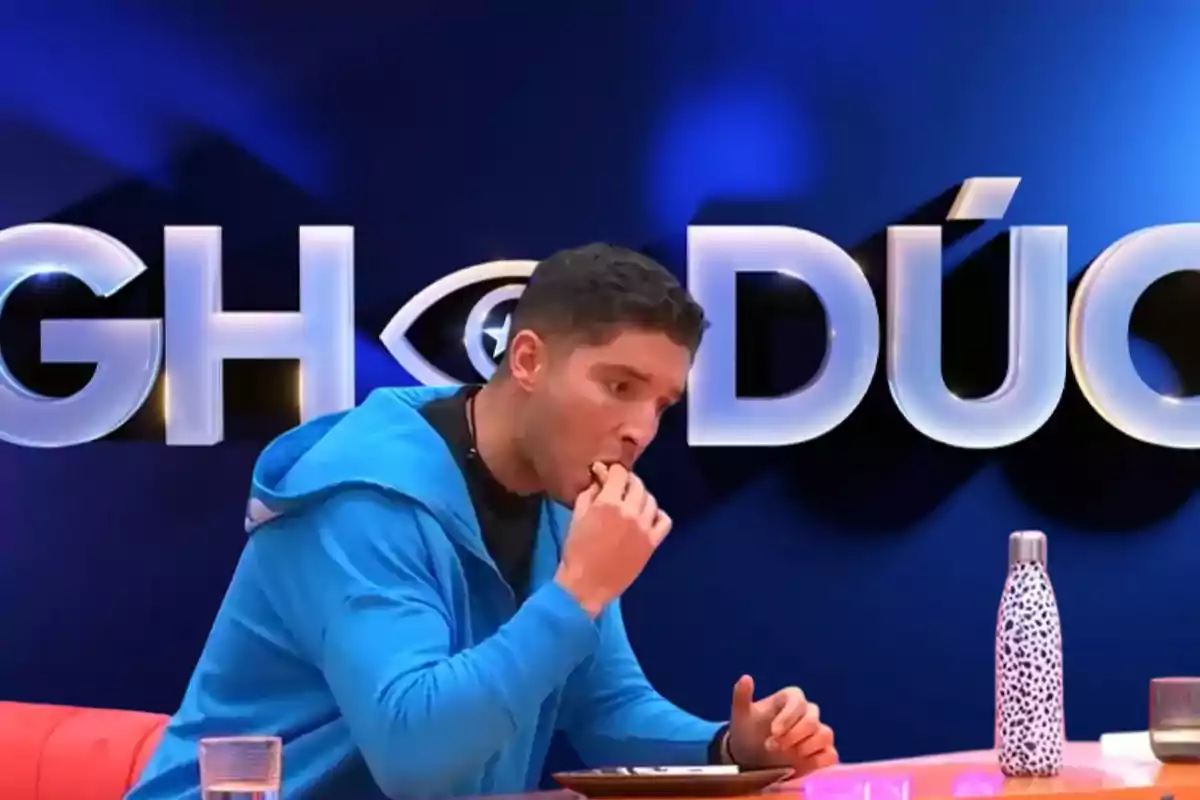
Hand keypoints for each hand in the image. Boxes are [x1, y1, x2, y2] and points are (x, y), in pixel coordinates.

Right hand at [554, 463, 671, 617]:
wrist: (585, 585)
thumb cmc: (576, 551)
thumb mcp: (576, 516)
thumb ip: (589, 493)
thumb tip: (600, 479)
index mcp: (608, 503)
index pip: (620, 473)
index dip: (614, 471)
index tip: (608, 475)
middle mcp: (629, 511)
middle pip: (638, 485)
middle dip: (628, 482)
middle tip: (620, 489)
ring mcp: (643, 527)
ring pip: (651, 500)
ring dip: (642, 497)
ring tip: (633, 503)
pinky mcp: (652, 543)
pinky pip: (664, 521)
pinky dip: (658, 515)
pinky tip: (647, 518)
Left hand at [726, 675, 837, 775]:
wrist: (750, 758)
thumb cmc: (748, 732)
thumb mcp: (740, 715)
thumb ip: (741, 696)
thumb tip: (746, 677)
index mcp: (790, 700)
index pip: (798, 701)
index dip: (788, 717)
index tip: (774, 731)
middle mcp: (807, 714)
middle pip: (812, 719)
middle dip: (793, 735)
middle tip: (772, 746)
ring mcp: (816, 734)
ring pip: (825, 735)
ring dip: (806, 747)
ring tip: (786, 755)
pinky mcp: (822, 754)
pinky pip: (831, 755)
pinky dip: (818, 760)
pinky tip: (799, 764)